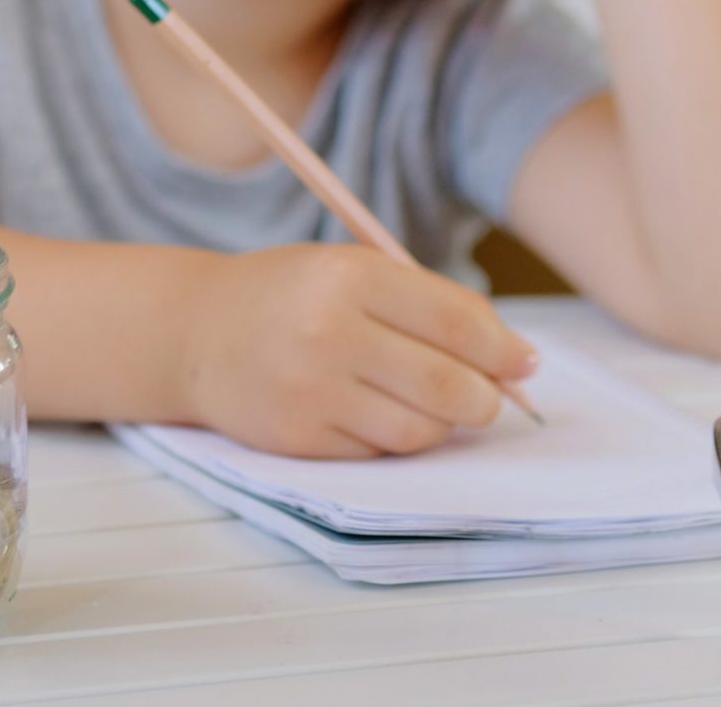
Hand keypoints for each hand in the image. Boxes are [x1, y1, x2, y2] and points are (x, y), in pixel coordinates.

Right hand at [176, 243, 540, 457]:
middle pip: (448, 386)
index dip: (503, 350)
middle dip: (484, 398)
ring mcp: (311, 391)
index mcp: (350, 277)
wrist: (195, 333)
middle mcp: (328, 333)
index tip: (526, 364)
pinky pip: (379, 451)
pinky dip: (395, 437)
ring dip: (443, 423)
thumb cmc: (290, 294)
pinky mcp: (298, 438)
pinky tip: (379, 411)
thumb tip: (513, 358)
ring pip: (420, 430)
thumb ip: (429, 303)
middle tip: (487, 396)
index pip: (456, 322)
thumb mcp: (352, 269)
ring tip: (431, 402)